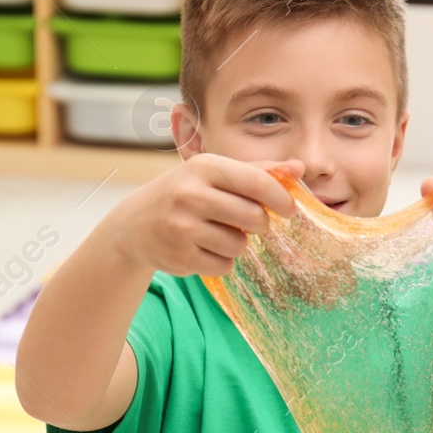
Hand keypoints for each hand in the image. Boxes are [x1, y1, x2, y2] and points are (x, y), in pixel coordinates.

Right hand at [109, 154, 303, 277]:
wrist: (134, 224)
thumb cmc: (185, 193)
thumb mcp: (214, 174)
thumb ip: (257, 171)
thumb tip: (298, 168)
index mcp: (204, 167)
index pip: (257, 183)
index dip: (281, 199)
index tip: (289, 209)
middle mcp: (190, 194)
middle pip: (254, 218)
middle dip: (258, 223)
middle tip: (245, 221)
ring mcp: (182, 227)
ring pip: (239, 245)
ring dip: (236, 243)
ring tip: (214, 232)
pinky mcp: (179, 256)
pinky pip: (223, 266)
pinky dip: (220, 261)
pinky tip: (201, 248)